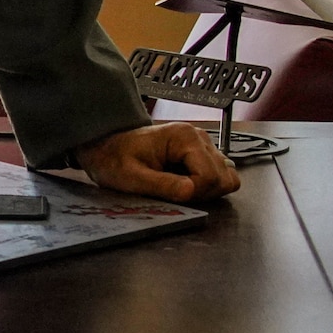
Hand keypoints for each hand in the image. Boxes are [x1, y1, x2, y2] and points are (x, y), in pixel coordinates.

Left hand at [74, 122, 240, 202]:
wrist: (106, 148)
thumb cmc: (115, 159)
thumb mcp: (132, 177)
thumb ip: (163, 184)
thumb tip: (191, 191)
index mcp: (184, 137)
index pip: (211, 176)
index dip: (195, 193)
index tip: (174, 195)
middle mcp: (199, 137)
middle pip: (223, 178)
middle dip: (202, 193)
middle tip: (174, 192)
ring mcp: (202, 145)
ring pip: (226, 178)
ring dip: (207, 190)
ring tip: (179, 188)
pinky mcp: (201, 154)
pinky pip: (219, 176)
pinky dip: (207, 187)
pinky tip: (184, 185)